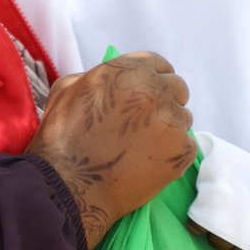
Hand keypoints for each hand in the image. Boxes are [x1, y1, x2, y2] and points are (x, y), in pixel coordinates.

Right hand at [26, 51, 196, 249]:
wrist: (72, 185)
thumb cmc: (62, 137)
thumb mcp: (68, 89)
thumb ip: (97, 76)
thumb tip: (113, 82)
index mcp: (127, 71)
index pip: (158, 64)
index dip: (153, 78)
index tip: (148, 92)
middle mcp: (154, 90)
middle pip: (177, 88)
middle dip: (165, 100)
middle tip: (147, 121)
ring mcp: (171, 121)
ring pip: (183, 117)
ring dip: (169, 126)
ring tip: (145, 146)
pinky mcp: (182, 151)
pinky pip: (187, 144)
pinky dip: (173, 151)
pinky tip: (150, 161)